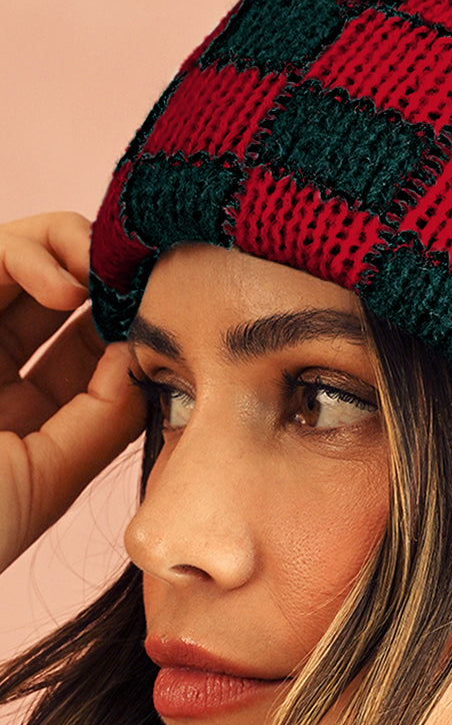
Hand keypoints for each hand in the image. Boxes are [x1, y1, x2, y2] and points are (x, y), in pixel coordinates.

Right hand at [0, 212, 146, 575]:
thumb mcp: (50, 476)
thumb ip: (101, 419)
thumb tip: (138, 353)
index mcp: (19, 414)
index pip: (80, 349)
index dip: (119, 323)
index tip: (160, 316)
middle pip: (52, 296)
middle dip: (100, 276)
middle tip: (139, 278)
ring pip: (17, 261)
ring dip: (69, 248)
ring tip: (101, 274)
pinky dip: (27, 253)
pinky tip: (66, 286)